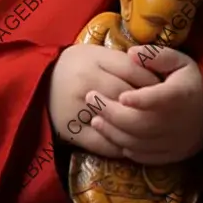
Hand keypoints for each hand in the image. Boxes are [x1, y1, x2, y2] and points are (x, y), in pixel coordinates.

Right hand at [48, 42, 159, 157]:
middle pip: (126, 96)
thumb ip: (123, 62)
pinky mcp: (70, 131)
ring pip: (116, 121)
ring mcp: (77, 108)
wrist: (38, 81)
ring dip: (137, 128)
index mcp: (94, 59)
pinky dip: (119, 147)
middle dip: (148, 106)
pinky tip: (130, 145)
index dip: (153, 82)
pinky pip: (102, 144)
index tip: (164, 89)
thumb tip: (156, 77)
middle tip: (164, 112)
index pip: (133, 70)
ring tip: (151, 130)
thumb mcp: (97, 55)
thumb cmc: (76, 65)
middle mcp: (86, 81)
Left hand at [84, 46, 202, 164]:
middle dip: (112, 113)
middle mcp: (178, 122)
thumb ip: (156, 56)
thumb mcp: (180, 61)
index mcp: (182, 95)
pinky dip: (126, 149)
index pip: (160, 99)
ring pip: (138, 143)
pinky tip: (113, 136)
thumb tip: (130, 53)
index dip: (140, 100)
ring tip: (94, 119)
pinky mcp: (172, 155)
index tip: (120, 95)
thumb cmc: (192, 81)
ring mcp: (175, 142)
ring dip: (113, 132)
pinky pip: (145, 157)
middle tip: (91, 99)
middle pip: (141, 124)